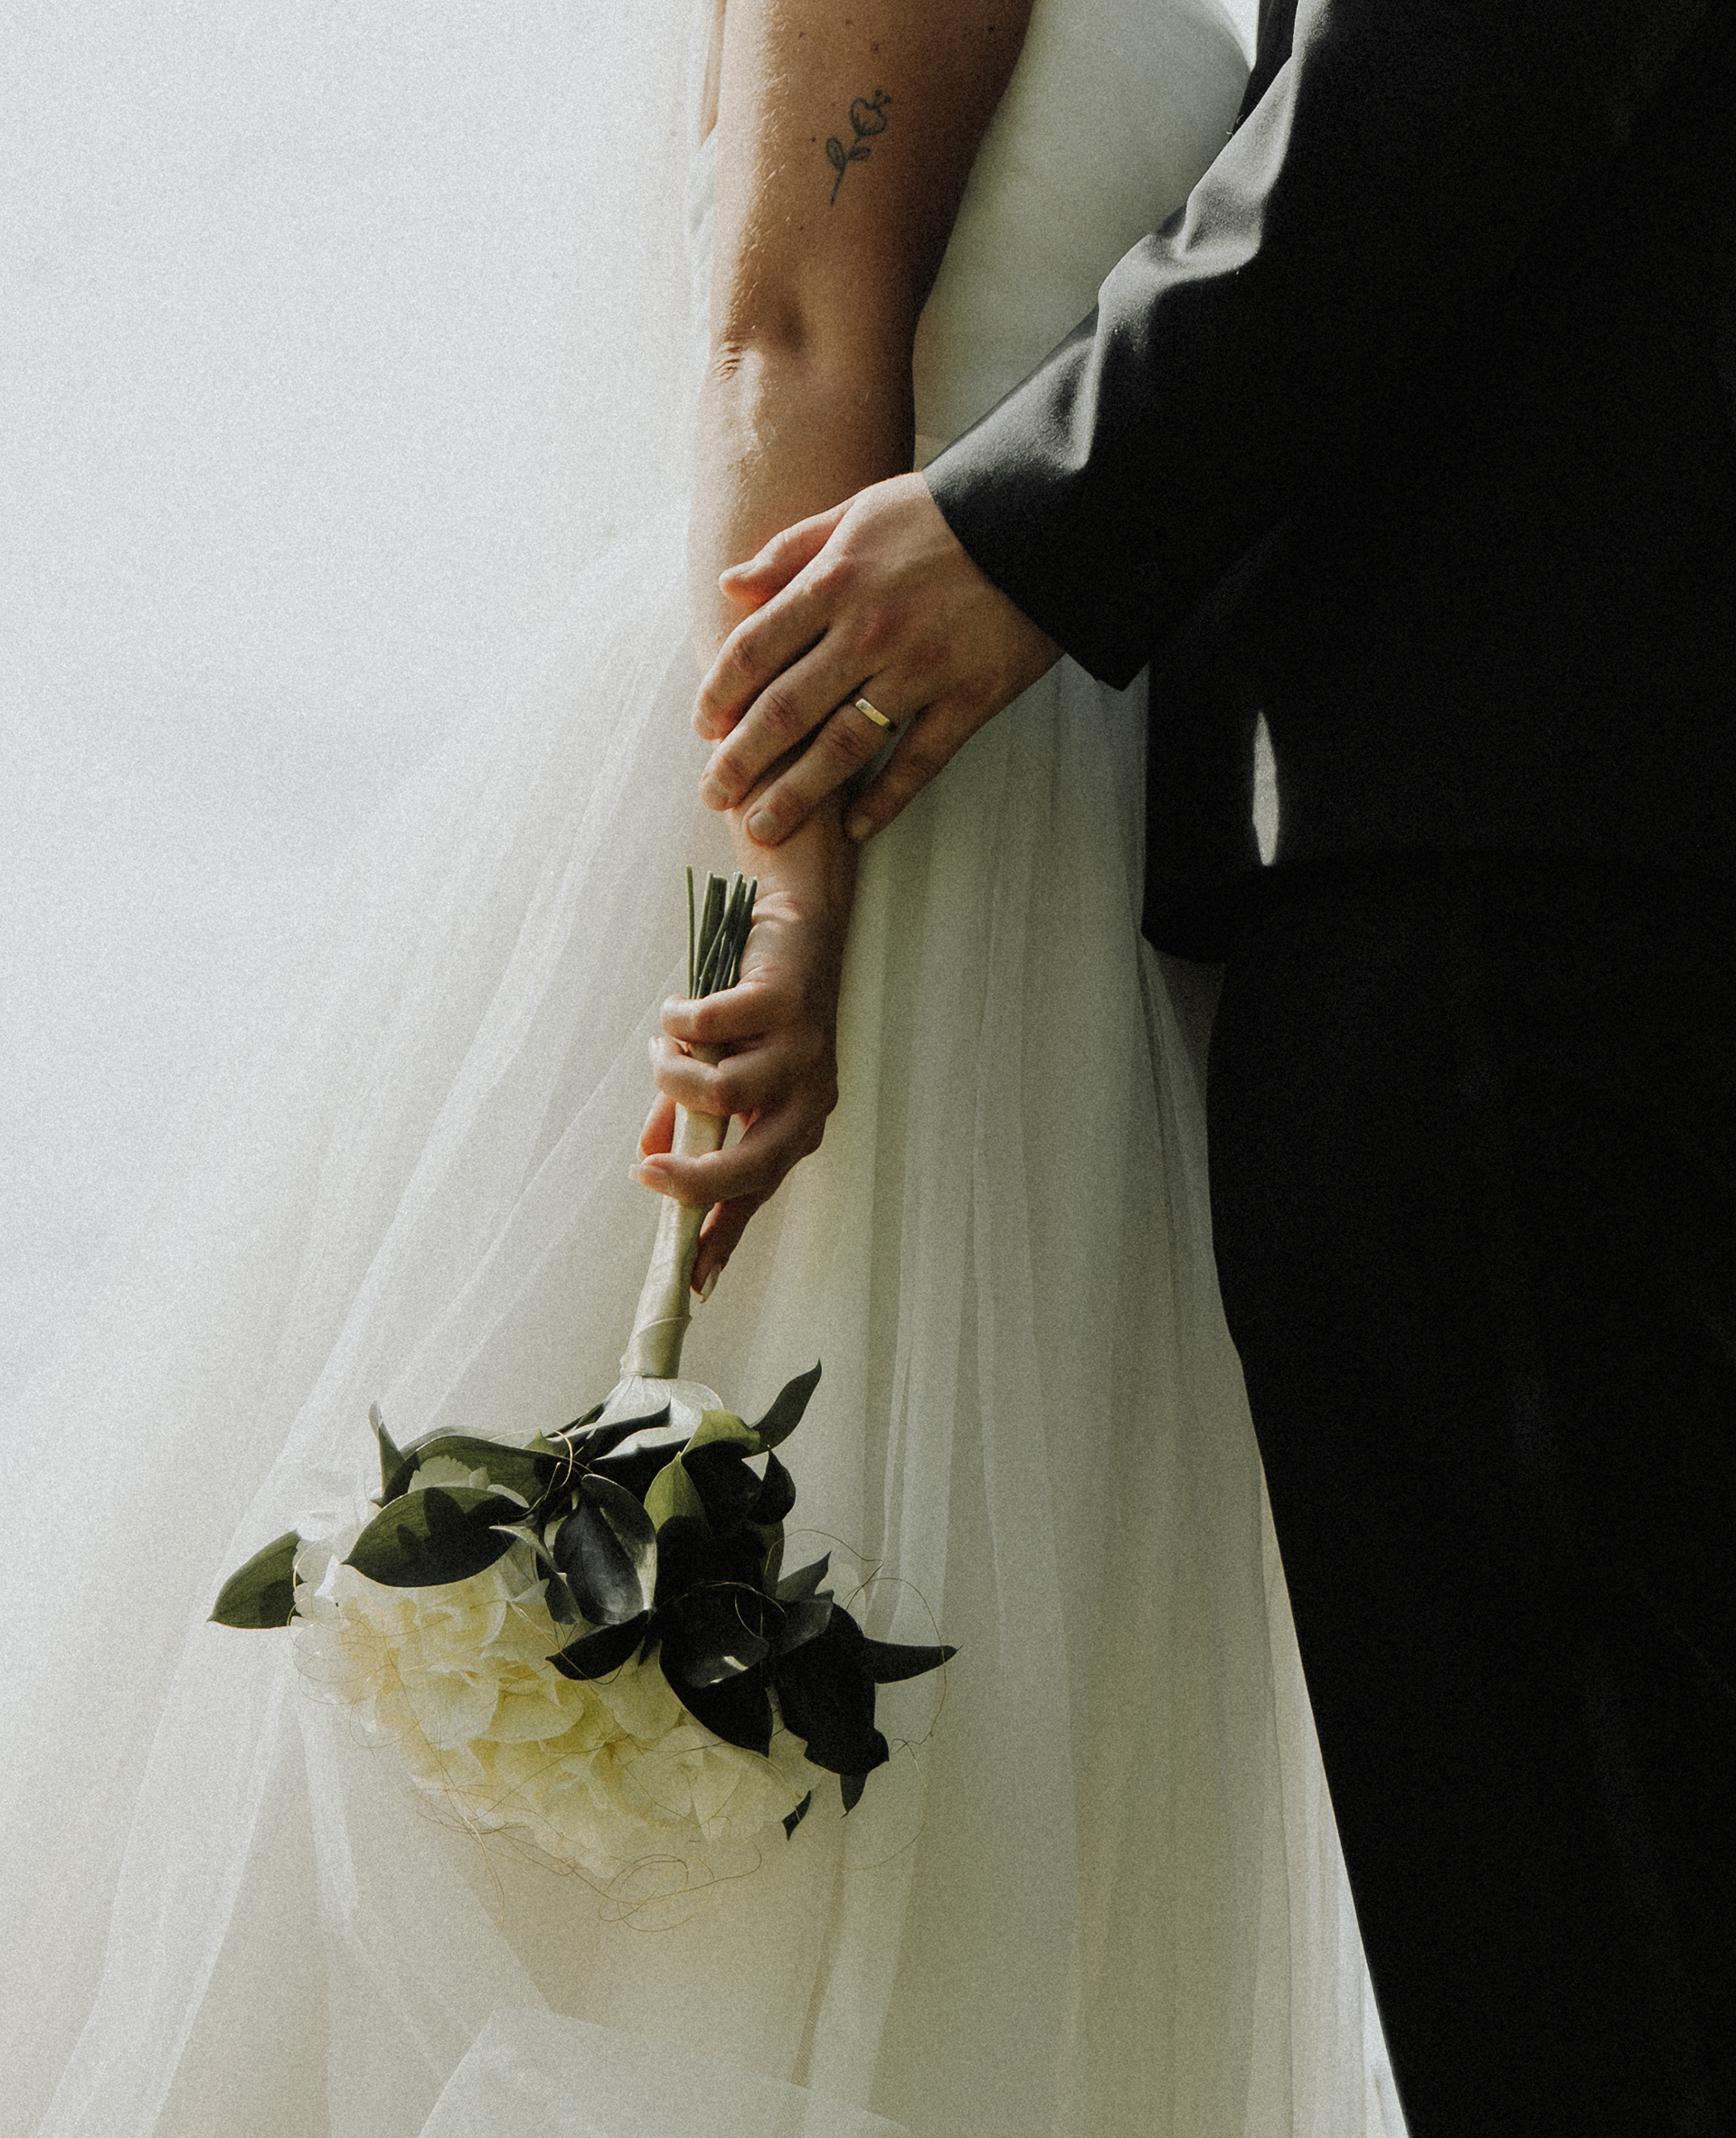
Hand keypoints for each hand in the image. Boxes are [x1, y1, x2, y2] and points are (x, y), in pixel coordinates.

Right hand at [630, 882, 845, 1295]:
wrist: (800, 925)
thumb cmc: (759, 1005)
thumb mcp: (723, 1070)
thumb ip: (690, 1118)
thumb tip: (649, 1156)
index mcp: (796, 1123)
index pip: (757, 1194)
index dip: (722, 1239)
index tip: (692, 1284)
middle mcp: (808, 1097)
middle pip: (751, 1164)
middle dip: (693, 1178)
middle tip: (645, 1171)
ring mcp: (803, 1052)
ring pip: (722, 1092)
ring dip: (672, 1076)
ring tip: (661, 1051)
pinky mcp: (786, 1003)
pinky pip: (713, 1029)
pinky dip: (679, 1025)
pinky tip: (677, 1013)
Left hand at [694, 471, 1059, 847]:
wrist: (1046, 518)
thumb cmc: (947, 512)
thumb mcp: (860, 510)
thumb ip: (791, 550)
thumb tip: (730, 586)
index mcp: (835, 580)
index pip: (755, 649)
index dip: (720, 693)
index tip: (702, 727)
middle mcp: (868, 632)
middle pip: (786, 709)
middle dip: (741, 759)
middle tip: (713, 795)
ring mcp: (920, 671)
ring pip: (842, 747)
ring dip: (796, 795)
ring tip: (762, 829)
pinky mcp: (970, 698)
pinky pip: (919, 761)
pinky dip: (885, 800)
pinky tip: (853, 828)